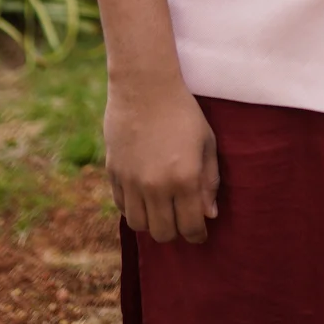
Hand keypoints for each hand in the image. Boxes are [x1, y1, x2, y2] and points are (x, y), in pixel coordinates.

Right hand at [105, 76, 220, 244]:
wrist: (145, 88)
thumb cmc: (183, 113)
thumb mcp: (206, 143)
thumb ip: (209, 181)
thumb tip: (209, 214)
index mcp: (185, 178)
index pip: (190, 227)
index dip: (197, 235)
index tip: (200, 233)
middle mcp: (156, 186)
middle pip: (163, 233)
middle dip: (175, 232)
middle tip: (181, 221)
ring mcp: (131, 182)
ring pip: (139, 226)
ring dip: (152, 223)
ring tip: (162, 211)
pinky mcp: (113, 174)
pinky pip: (122, 207)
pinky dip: (134, 209)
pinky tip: (144, 197)